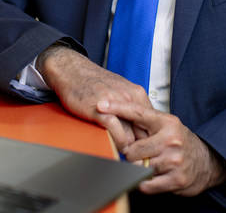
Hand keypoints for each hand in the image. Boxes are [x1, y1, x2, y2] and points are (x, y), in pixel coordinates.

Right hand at [36, 45, 151, 150]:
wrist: (73, 70)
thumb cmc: (95, 83)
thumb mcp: (120, 91)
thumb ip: (132, 108)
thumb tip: (143, 131)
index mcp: (137, 94)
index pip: (152, 125)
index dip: (148, 140)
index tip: (144, 150)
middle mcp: (130, 98)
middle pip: (143, 133)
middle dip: (138, 147)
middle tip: (133, 156)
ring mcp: (116, 104)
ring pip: (131, 138)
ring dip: (125, 149)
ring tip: (119, 151)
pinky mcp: (101, 111)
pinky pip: (116, 134)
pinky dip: (115, 144)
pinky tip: (110, 145)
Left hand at [97, 100, 225, 195]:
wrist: (207, 161)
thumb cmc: (180, 141)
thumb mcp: (166, 126)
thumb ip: (145, 124)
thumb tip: (119, 121)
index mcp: (166, 122)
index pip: (137, 113)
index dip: (118, 108)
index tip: (101, 105)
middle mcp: (171, 139)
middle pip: (132, 149)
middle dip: (130, 153)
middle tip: (137, 153)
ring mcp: (174, 159)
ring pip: (139, 167)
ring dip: (139, 168)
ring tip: (148, 163)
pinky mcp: (176, 179)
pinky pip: (146, 184)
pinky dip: (144, 183)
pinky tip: (152, 176)